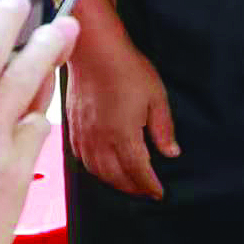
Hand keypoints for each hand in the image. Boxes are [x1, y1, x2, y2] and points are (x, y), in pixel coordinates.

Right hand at [65, 22, 177, 198]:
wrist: (93, 51)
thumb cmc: (126, 69)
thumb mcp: (156, 97)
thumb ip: (163, 128)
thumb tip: (171, 152)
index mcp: (123, 135)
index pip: (138, 171)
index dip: (149, 186)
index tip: (159, 193)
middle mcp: (101, 140)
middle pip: (116, 177)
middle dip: (133, 188)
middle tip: (146, 191)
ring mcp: (84, 134)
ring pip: (96, 171)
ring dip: (113, 182)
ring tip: (127, 184)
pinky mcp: (72, 126)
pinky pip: (81, 158)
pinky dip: (93, 169)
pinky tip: (102, 167)